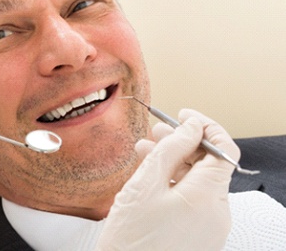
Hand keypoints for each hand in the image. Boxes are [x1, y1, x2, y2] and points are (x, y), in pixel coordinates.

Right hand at [95, 109, 239, 250]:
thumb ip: (171, 149)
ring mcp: (210, 226)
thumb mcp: (145, 183)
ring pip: (199, 181)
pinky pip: (194, 200)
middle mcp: (217, 212)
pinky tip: (151, 177)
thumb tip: (191, 127)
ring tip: (146, 151)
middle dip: (184, 143)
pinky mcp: (200, 235)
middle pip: (209, 164)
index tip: (183, 116)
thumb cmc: (130, 237)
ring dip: (176, 162)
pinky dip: (176, 183)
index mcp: (207, 197)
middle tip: (157, 131)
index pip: (224, 148)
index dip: (205, 126)